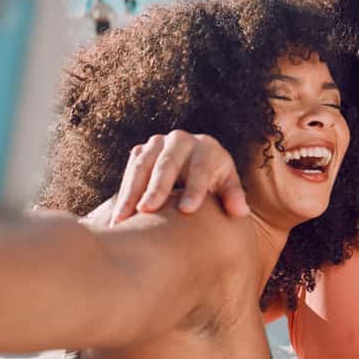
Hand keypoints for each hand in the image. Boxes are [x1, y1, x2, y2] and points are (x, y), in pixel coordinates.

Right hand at [110, 130, 248, 225]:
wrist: (194, 170)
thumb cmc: (215, 181)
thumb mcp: (227, 186)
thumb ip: (234, 197)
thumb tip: (240, 211)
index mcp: (207, 147)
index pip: (201, 166)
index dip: (195, 187)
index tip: (187, 210)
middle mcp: (181, 140)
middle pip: (168, 163)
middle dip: (157, 186)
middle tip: (148, 210)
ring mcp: (157, 144)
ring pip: (142, 165)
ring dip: (132, 191)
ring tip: (123, 219)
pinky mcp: (140, 152)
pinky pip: (129, 171)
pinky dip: (124, 194)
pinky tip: (117, 218)